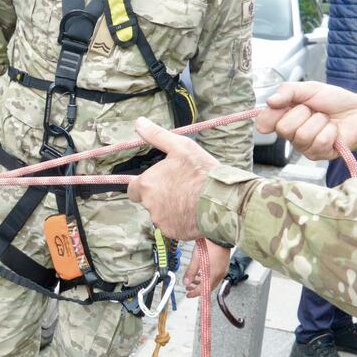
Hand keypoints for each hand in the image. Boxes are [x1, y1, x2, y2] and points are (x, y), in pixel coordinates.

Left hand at [127, 117, 218, 239]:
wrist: (222, 200)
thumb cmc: (200, 171)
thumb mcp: (180, 146)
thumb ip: (156, 135)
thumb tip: (139, 123)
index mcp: (146, 185)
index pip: (133, 189)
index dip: (144, 186)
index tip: (159, 181)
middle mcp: (149, 205)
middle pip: (149, 201)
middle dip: (161, 196)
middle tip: (181, 187)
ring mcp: (161, 221)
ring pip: (161, 214)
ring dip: (171, 208)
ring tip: (190, 198)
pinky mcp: (174, 233)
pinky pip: (173, 226)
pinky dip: (181, 220)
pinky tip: (194, 210)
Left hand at [182, 242, 229, 297]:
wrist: (220, 235)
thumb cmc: (209, 245)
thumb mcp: (196, 259)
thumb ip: (191, 272)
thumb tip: (186, 282)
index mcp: (214, 275)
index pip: (204, 289)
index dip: (195, 293)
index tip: (188, 295)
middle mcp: (220, 274)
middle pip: (209, 286)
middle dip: (198, 288)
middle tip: (189, 289)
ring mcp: (223, 269)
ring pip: (211, 280)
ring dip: (201, 282)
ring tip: (192, 280)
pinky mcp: (223, 264)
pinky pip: (214, 274)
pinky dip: (206, 276)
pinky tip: (200, 273)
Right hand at [256, 81, 356, 159]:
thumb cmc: (333, 100)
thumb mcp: (309, 88)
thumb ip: (287, 91)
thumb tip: (270, 101)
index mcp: (283, 117)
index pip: (263, 123)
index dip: (269, 116)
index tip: (280, 106)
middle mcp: (290, 134)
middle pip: (283, 129)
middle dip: (303, 113)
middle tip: (313, 110)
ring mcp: (303, 146)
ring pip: (303, 135)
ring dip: (319, 122)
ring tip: (325, 120)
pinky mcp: (319, 155)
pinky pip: (319, 142)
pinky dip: (330, 131)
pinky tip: (333, 130)